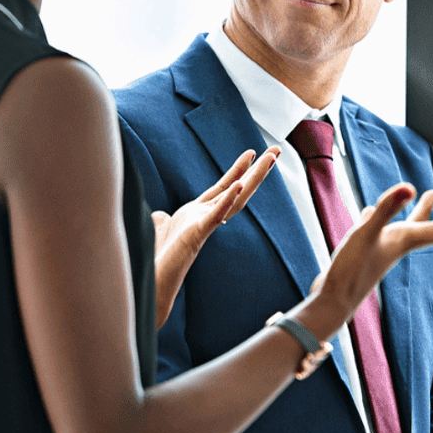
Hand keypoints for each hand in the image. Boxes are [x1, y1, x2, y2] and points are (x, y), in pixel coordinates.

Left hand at [152, 147, 278, 326]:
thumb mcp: (160, 229)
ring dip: (253, 179)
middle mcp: (207, 217)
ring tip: (269, 160)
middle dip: (258, 170)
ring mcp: (205, 225)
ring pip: (236, 200)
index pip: (223, 186)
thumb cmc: (158, 259)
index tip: (252, 152)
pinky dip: (227, 200)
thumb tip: (160, 216)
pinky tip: (238, 185)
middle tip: (277, 150)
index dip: (238, 169)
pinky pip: (216, 215)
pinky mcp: (197, 234)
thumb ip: (162, 220)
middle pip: (238, 189)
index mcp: (199, 213)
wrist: (156, 282)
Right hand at [308, 184, 432, 326]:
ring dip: (424, 210)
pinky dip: (387, 215)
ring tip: (432, 194)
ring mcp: (385, 248)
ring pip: (411, 225)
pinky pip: (384, 227)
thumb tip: (410, 186)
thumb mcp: (366, 234)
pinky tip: (377, 208)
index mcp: (406, 241)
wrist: (331, 302)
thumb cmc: (349, 272)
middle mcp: (401, 244)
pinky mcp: (369, 250)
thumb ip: (386, 209)